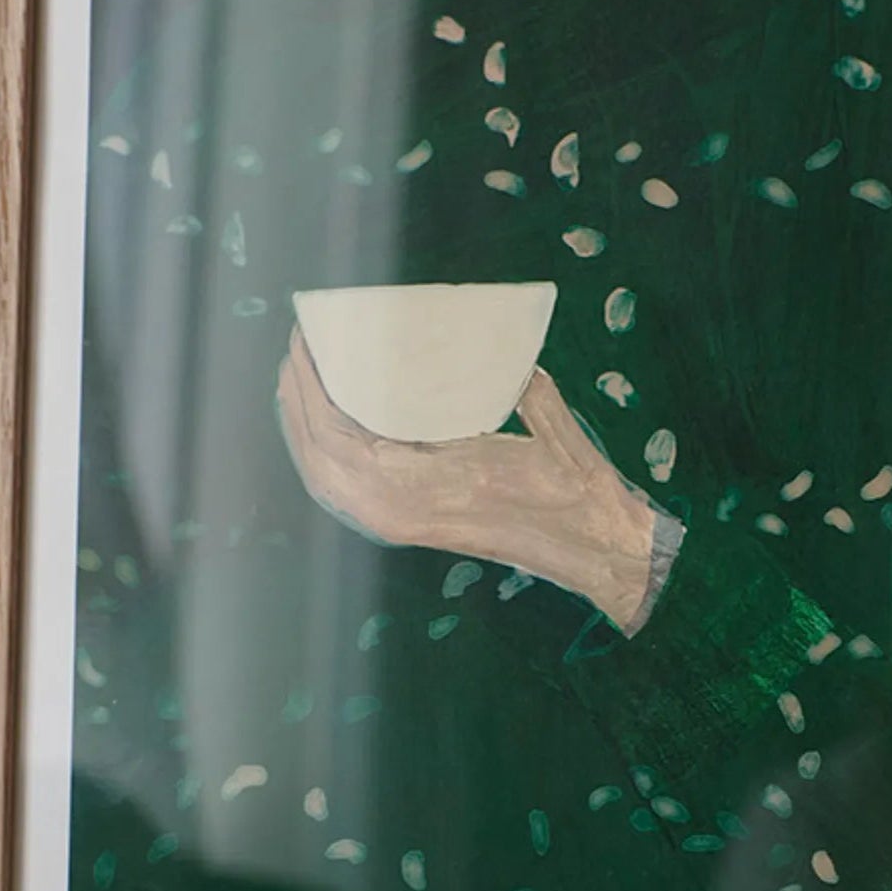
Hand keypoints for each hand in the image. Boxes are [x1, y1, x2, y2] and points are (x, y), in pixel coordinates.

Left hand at [276, 326, 666, 634]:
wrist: (593, 552)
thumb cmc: (577, 496)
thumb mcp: (554, 435)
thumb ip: (525, 395)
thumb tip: (500, 352)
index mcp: (420, 492)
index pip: (338, 436)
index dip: (312, 386)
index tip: (306, 338)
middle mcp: (397, 512)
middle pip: (319, 454)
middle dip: (299, 398)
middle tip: (300, 345)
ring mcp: (399, 521)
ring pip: (327, 475)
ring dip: (307, 425)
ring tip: (304, 374)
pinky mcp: (409, 521)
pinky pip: (349, 486)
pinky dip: (329, 450)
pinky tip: (335, 420)